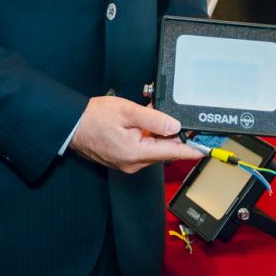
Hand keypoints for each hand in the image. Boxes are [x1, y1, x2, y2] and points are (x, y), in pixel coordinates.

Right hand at [68, 96, 203, 173]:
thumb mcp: (127, 112)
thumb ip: (154, 119)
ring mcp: (127, 163)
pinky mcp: (121, 159)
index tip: (205, 150)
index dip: (191, 150)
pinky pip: (141, 147)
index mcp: (136, 153)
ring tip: (144, 113)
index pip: (172, 152)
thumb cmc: (93, 118)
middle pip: (162, 149)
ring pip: (151, 147)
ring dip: (154, 132)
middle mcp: (133, 163)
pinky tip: (138, 122)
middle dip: (168, 132)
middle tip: (164, 113)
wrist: (70, 125)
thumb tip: (174, 126)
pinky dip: (144, 135)